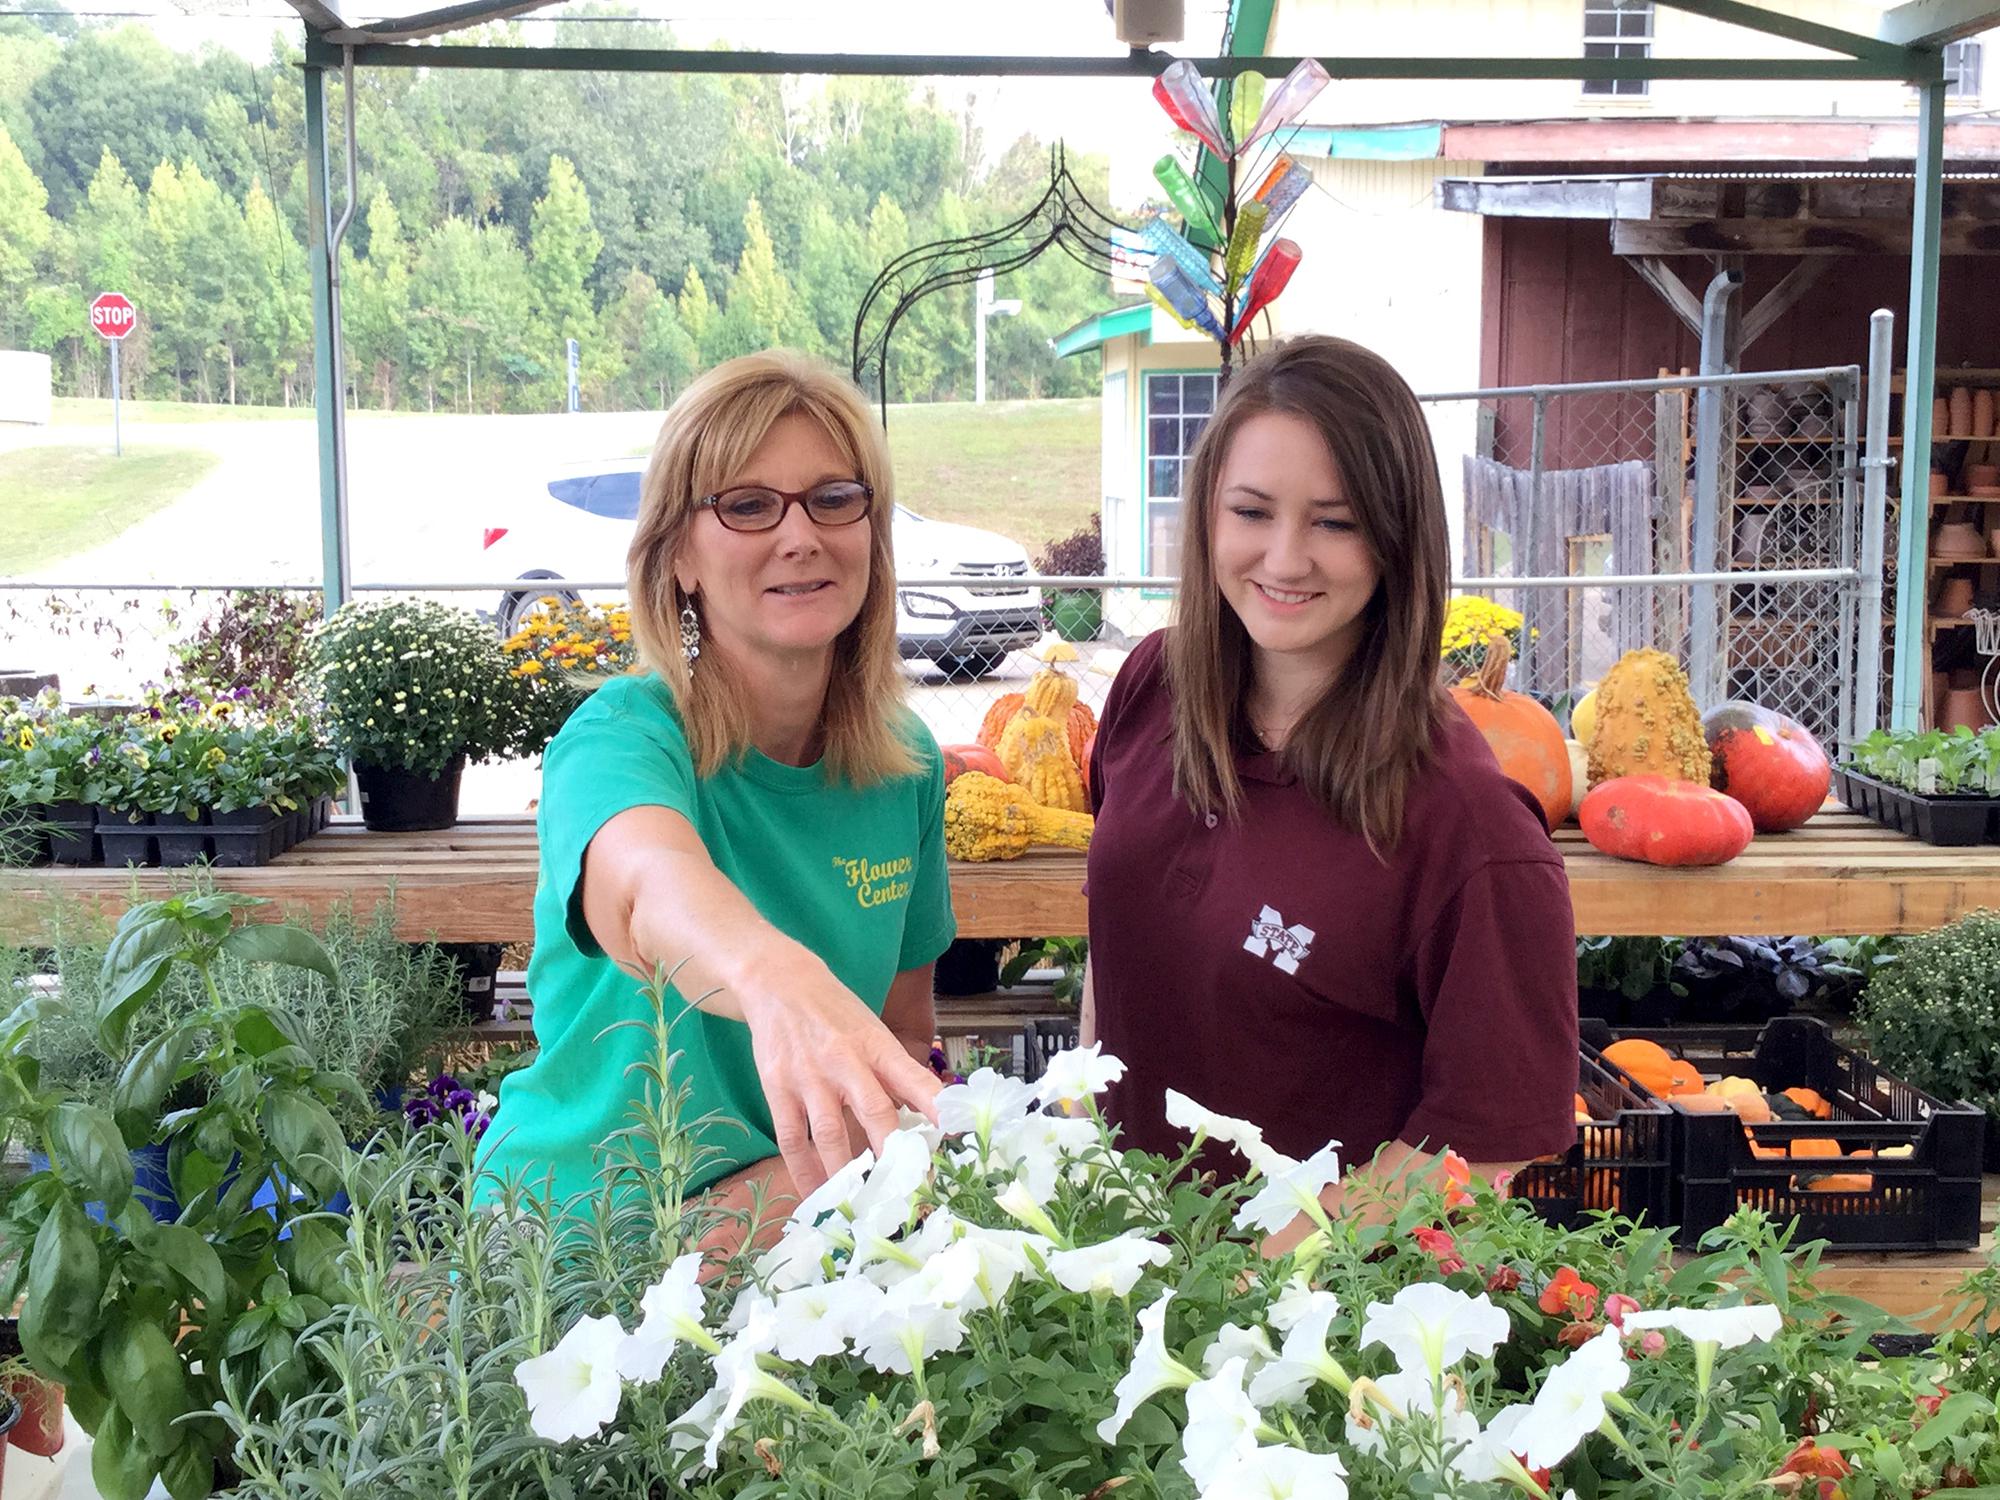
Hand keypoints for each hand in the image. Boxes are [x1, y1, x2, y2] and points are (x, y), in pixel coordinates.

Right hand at [739, 953, 942, 1196]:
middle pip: (874, 1112)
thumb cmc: (837, 1013)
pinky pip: (792, 1139)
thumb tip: (932, 1116)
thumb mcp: (874, 1032)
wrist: (780, 982)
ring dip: (847, 1174)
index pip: (913, 1078)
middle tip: (910, 1192)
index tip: (953, 1136)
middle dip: (893, 1156)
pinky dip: (804, 1171)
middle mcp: (845, 1061)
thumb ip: (898, 1073)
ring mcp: (809, 1077)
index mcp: (876, 1045)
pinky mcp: (778, 1088)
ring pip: (831, 1134)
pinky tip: (816, 1195)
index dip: (935, 1107)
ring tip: (863, 1205)